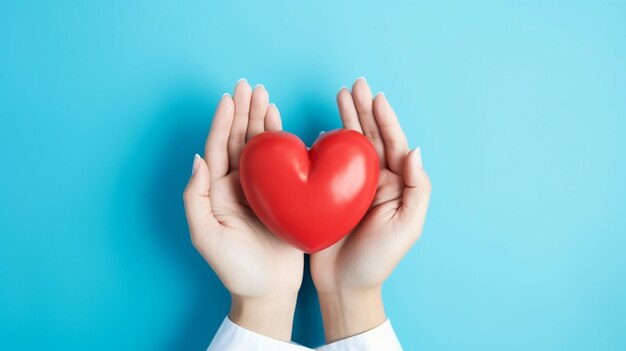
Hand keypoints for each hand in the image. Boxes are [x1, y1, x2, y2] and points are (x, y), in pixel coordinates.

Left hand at [183, 80, 303, 341]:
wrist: (267, 290)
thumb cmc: (235, 268)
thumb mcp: (205, 236)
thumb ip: (196, 198)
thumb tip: (197, 159)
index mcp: (219, 191)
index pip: (219, 147)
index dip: (223, 120)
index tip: (229, 96)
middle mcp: (239, 184)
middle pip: (239, 139)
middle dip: (243, 111)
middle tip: (249, 86)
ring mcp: (262, 188)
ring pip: (260, 146)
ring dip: (261, 119)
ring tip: (264, 94)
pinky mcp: (284, 194)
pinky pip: (283, 161)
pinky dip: (282, 139)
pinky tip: (281, 121)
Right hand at [310, 78, 431, 341]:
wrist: (345, 286)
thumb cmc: (379, 260)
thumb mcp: (408, 227)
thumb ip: (417, 188)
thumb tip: (414, 149)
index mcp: (395, 185)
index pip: (391, 145)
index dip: (385, 119)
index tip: (376, 97)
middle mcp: (373, 181)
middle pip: (369, 138)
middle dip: (363, 110)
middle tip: (355, 86)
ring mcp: (348, 187)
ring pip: (348, 146)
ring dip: (345, 120)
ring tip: (341, 96)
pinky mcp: (326, 195)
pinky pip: (325, 165)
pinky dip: (323, 146)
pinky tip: (320, 131)